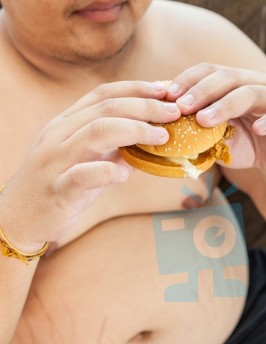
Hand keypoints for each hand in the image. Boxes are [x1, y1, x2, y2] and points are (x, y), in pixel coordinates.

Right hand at [0, 81, 179, 250]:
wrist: (17, 218)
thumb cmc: (55, 186)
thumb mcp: (82, 159)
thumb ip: (109, 148)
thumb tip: (145, 140)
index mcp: (65, 124)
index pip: (103, 94)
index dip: (136, 88)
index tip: (164, 91)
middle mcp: (58, 135)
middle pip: (106, 108)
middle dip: (145, 106)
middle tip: (175, 112)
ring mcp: (55, 161)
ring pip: (96, 132)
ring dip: (135, 131)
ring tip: (162, 137)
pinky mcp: (57, 190)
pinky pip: (82, 176)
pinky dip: (107, 172)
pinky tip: (126, 174)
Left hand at [165, 63, 265, 168]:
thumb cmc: (241, 146)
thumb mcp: (214, 137)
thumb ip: (194, 129)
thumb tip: (160, 128)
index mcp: (232, 85)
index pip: (209, 71)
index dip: (187, 80)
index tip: (167, 95)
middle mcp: (251, 85)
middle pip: (227, 77)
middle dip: (201, 90)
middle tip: (181, 106)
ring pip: (249, 93)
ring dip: (225, 105)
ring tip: (204, 120)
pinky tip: (257, 129)